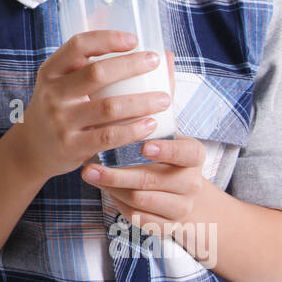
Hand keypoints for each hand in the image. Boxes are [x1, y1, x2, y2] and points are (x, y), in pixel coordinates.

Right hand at [11, 30, 173, 182]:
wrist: (31, 149)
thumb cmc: (57, 109)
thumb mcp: (60, 82)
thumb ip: (90, 64)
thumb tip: (140, 43)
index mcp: (51, 71)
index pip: (78, 45)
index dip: (107, 39)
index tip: (134, 39)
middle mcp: (53, 93)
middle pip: (97, 73)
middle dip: (132, 65)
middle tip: (155, 61)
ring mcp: (61, 121)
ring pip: (109, 107)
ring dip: (142, 101)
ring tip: (164, 98)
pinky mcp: (72, 146)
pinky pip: (109, 136)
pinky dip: (134, 129)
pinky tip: (151, 124)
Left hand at [81, 51, 211, 236]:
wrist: (190, 204)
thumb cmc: (172, 158)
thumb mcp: (174, 131)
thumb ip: (166, 96)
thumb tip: (160, 55)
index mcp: (194, 156)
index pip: (187, 152)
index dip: (167, 148)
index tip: (144, 143)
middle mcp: (190, 182)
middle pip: (155, 179)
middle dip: (120, 171)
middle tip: (90, 163)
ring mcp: (178, 207)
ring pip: (141, 199)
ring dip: (112, 186)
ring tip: (86, 173)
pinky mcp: (163, 226)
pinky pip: (138, 216)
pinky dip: (117, 203)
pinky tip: (99, 190)